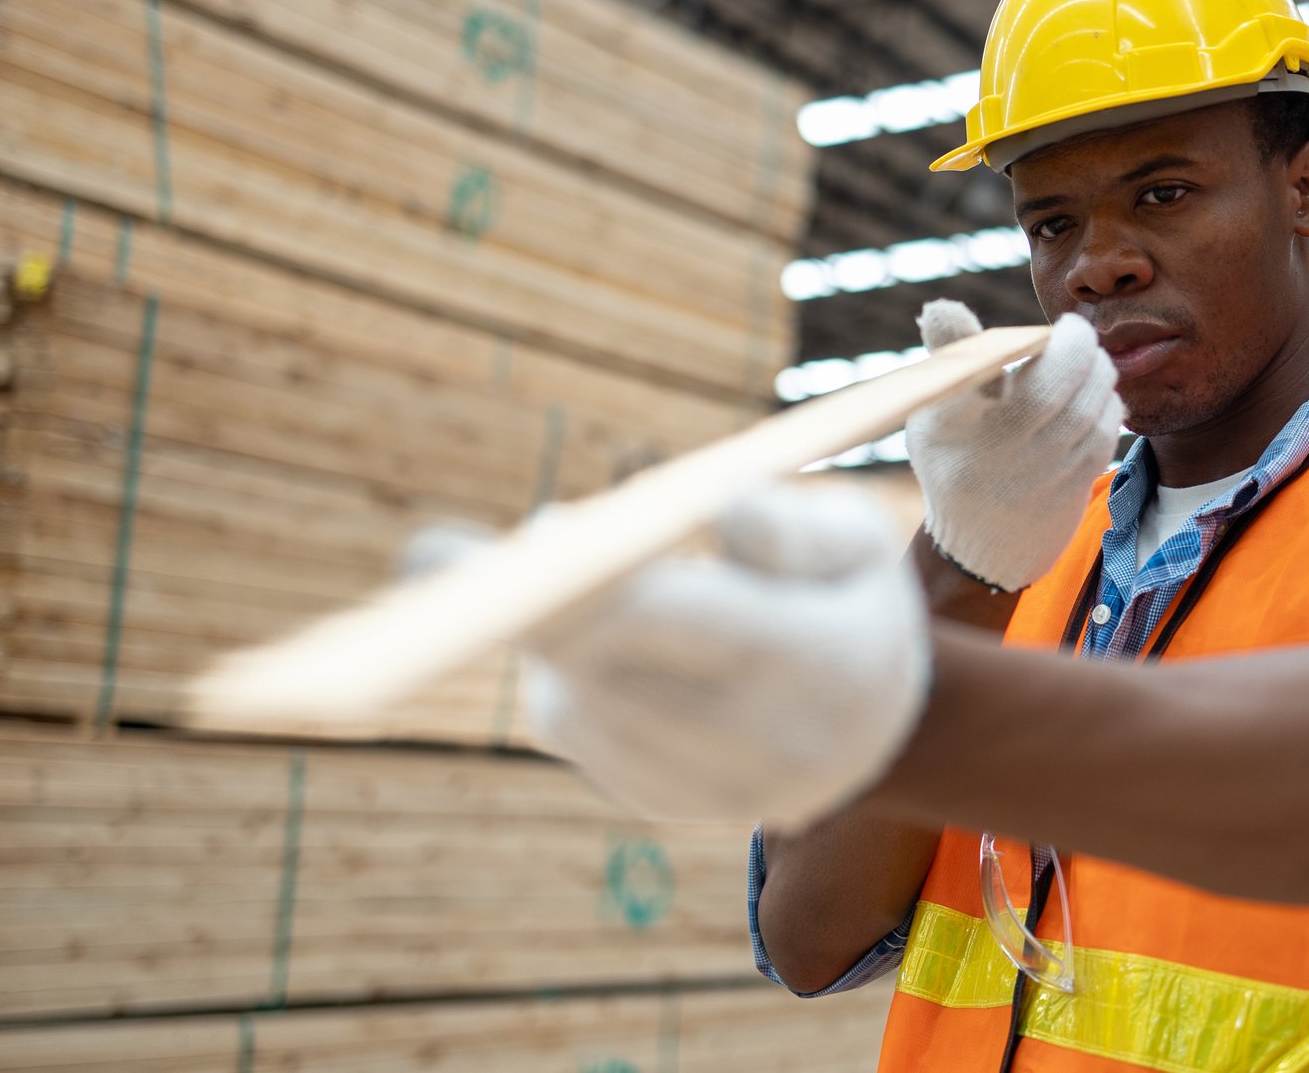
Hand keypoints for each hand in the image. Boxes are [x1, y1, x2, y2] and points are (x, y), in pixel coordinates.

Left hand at [452, 486, 931, 828]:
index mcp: (814, 662)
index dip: (584, 586)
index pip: (681, 622)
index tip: (507, 544)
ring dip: (547, 633)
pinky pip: (574, 725)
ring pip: (575, 699)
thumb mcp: (856, 544)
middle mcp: (758, 742)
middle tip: (435, 552)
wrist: (873, 735)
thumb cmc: (848, 604)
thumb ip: (794, 524)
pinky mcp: (655, 801)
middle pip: (602, 669)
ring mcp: (702, 786)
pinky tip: (607, 644)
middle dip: (517, 607)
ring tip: (571, 580)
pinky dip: (566, 671)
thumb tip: (719, 507)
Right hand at [905, 302, 1124, 591]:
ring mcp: (1046, 471)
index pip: (999, 374)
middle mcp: (1009, 448)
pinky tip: (1097, 395)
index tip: (1048, 327)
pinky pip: (1105, 435)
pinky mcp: (1075, 487)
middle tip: (1075, 333)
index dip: (1031, 342)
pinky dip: (1108, 406)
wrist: (978, 548)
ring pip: (1091, 407)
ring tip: (1087, 360)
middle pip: (1062, 386)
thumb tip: (941, 308)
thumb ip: (949, 360)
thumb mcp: (933, 415)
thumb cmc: (954, 463)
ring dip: (1098, 373)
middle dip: (1079, 347)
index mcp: (968, 424)